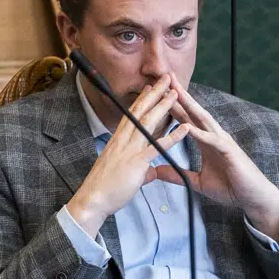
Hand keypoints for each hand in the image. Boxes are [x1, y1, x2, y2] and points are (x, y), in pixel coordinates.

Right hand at [67, 75, 189, 237]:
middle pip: (140, 111)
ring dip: (163, 106)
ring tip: (176, 94)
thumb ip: (140, 170)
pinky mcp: (137, 162)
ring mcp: (129, 149)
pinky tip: (185, 128)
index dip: (142, 99)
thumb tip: (150, 173)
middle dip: (154, 94)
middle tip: (166, 79)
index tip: (151, 87)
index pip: (131, 114)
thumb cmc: (104, 188)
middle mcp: (122, 140)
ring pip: (148, 122)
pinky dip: (173, 136)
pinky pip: (158, 146)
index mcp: (117, 141)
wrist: (93, 199)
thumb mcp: (122, 174)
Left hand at [152, 75, 278, 239]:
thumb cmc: (230, 188)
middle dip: (179, 94)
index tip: (156, 93)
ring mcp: (222, 142)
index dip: (171, 105)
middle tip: (165, 77)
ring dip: (189, 105)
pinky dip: (200, 133)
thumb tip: (157, 171)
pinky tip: (188, 126)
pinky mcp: (230, 152)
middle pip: (193, 112)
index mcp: (205, 141)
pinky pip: (213, 140)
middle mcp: (213, 136)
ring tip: (175, 91)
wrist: (253, 198)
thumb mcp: (197, 182)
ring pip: (203, 119)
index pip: (185, 119)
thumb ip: (177, 175)